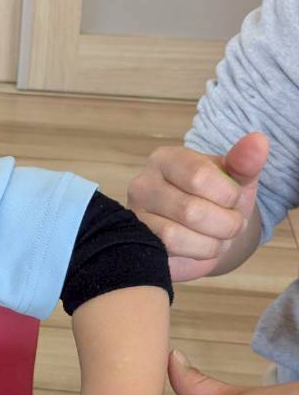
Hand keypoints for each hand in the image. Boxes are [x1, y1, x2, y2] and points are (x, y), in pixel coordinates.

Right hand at [127, 132, 267, 280]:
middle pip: (191, 210)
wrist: (200, 234)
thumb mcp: (235, 181)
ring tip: (219, 238)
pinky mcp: (136, 243)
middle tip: (232, 224)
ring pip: (176, 235)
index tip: (235, 200)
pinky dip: (197, 254)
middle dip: (225, 224)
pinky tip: (203, 248)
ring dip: (212, 243)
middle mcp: (143, 184)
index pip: (199, 176)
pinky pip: (169, 253)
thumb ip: (245, 163)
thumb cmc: (216, 202)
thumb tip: (258, 140)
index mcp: (166, 159)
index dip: (229, 195)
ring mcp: (136, 216)